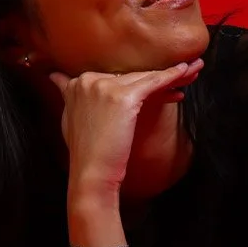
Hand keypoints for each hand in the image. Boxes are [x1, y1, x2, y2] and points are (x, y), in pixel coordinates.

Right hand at [46, 58, 201, 195]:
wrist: (91, 174)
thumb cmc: (85, 153)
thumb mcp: (68, 118)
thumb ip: (66, 94)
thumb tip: (54, 78)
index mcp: (77, 83)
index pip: (116, 77)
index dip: (139, 82)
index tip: (158, 86)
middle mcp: (89, 80)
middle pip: (132, 75)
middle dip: (159, 77)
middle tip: (185, 74)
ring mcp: (105, 86)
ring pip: (145, 76)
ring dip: (172, 75)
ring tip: (192, 72)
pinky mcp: (124, 97)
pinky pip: (153, 82)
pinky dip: (171, 76)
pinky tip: (186, 72)